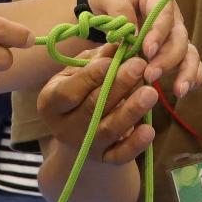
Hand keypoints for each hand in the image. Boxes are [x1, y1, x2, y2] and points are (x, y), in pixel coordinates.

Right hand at [37, 47, 160, 165]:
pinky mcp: (105, 159)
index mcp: (50, 102)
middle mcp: (64, 127)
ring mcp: (85, 146)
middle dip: (117, 85)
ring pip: (109, 129)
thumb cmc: (80, 92)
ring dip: (131, 111)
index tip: (114, 57)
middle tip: (140, 65)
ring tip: (151, 92)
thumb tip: (120, 42)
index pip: (69, 91)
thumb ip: (98, 58)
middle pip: (93, 107)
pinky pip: (120, 155)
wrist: (79, 134)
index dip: (91, 75)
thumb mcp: (79, 72)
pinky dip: (135, 145)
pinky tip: (149, 130)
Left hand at [84, 0, 201, 98]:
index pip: (164, 13)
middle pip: (179, 37)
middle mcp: (171, 15)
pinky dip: (191, 75)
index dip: (158, 33)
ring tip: (178, 91)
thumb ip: (118, 9)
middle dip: (167, 58)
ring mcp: (173, 33)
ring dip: (185, 71)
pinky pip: (189, 62)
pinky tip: (183, 90)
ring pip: (188, 52)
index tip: (147, 51)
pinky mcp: (171, 49)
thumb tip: (131, 34)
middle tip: (149, 75)